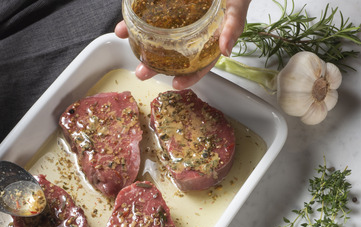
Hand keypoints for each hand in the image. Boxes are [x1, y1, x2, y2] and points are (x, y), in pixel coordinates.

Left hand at [115, 0, 251, 89]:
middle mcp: (192, 34)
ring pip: (159, 37)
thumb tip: (225, 49)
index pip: (200, 65)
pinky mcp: (167, 7)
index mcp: (209, 40)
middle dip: (156, 66)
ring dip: (141, 44)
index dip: (189, 77)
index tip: (176, 85)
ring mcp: (178, 20)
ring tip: (127, 47)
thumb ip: (233, 26)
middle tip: (142, 72)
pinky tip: (124, 27)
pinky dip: (135, 22)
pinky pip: (150, 16)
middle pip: (173, 55)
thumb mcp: (237, 8)